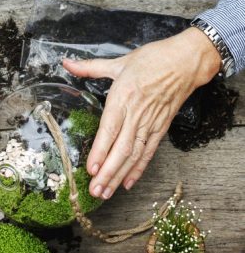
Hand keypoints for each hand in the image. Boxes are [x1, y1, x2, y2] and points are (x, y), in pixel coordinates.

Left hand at [62, 28, 220, 198]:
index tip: (91, 169)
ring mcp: (151, 123)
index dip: (100, 152)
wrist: (187, 61)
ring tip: (106, 192)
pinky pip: (149, 152)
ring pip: (134, 155)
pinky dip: (138, 169)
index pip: (109, 130)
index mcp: (123, 97)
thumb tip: (66, 63)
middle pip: (121, 149)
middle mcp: (137, 114)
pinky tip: (127, 183)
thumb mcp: (119, 62)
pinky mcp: (161, 128)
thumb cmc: (153, 59)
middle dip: (107, 173)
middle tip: (95, 191)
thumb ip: (90, 67)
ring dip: (119, 176)